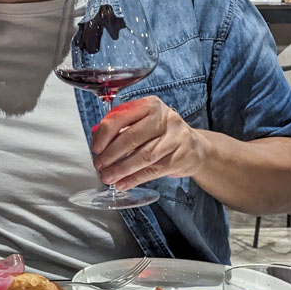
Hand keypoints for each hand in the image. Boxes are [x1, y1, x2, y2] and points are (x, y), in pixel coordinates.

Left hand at [91, 96, 206, 191]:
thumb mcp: (142, 124)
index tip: (96, 148)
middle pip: (131, 138)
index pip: (121, 117)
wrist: (195, 148)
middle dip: (110, 155)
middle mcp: (164, 118)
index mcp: (150, 105)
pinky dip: (135, 179)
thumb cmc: (162, 135)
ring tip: (108, 177)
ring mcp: (175, 138)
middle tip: (99, 166)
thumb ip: (119, 129)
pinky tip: (122, 184)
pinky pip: (153, 170)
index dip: (104, 134)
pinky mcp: (180, 157)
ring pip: (143, 156)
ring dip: (121, 169)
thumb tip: (96, 138)